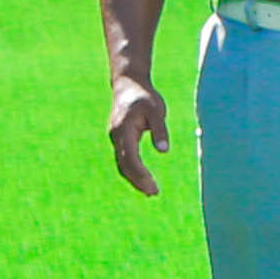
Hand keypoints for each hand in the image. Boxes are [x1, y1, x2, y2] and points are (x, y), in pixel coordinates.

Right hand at [108, 81, 169, 198]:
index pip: (130, 159)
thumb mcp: (156, 110)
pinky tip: (143, 178)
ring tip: (150, 191)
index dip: (140, 175)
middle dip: (137, 181)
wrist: (128, 85)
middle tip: (153, 193)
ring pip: (122, 164)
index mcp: (123, 131)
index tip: (152, 187)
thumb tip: (164, 150)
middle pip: (124, 165)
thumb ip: (159, 129)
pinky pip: (124, 158)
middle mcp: (116, 137)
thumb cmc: (144, 97)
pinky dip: (132, 170)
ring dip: (134, 178)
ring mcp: (116, 138)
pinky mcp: (119, 138)